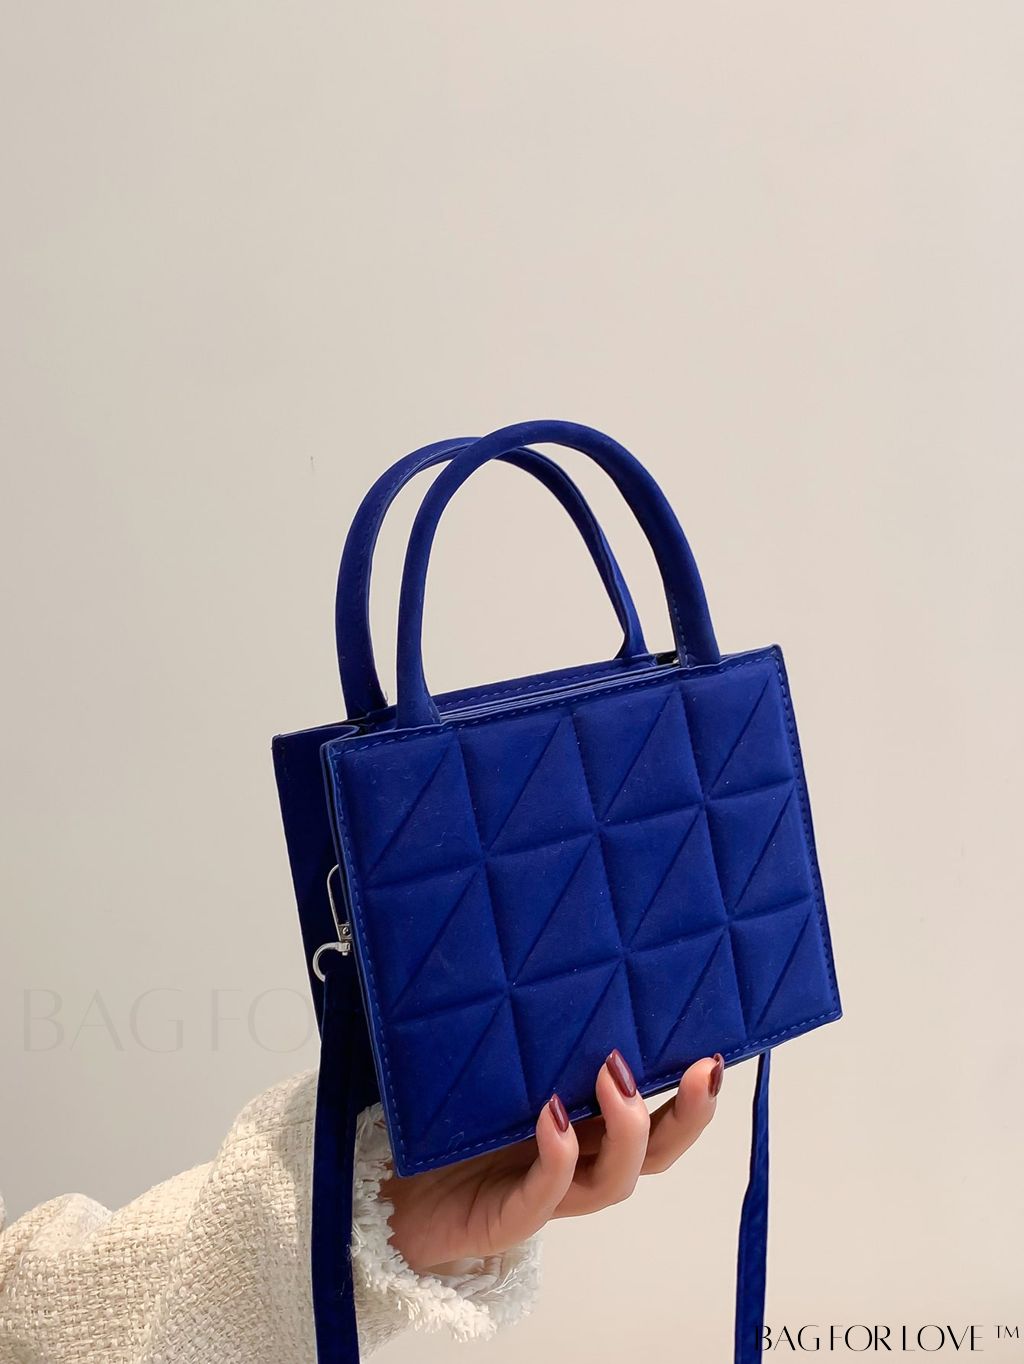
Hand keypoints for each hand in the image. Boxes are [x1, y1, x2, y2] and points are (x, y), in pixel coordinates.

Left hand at [382, 1049, 723, 1272]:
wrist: (385, 1185)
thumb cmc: (439, 1115)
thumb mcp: (492, 1054)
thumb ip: (523, 1019)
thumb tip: (546, 936)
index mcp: (586, 1124)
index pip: (657, 1115)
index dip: (693, 1091)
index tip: (714, 1047)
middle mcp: (577, 1160)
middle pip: (654, 1152)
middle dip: (687, 1114)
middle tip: (701, 1067)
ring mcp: (545, 1193)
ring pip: (611, 1181)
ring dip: (626, 1129)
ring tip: (614, 1076)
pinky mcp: (505, 1218)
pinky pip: (542, 1198)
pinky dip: (556, 1159)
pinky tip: (553, 1118)